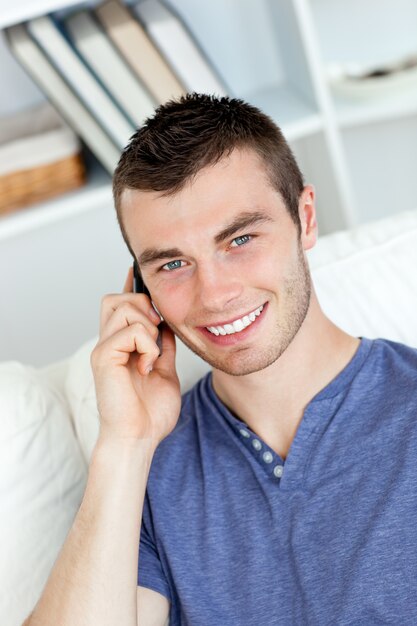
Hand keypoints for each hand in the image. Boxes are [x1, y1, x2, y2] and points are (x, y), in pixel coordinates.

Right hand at [90, 266, 180, 445]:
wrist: (139, 438)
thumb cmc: (150, 413)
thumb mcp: (165, 371)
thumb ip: (163, 347)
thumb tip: (168, 325)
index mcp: (122, 345)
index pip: (121, 305)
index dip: (131, 287)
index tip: (137, 271)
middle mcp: (109, 342)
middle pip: (117, 297)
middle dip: (144, 304)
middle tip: (157, 332)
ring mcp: (104, 348)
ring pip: (123, 305)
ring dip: (147, 324)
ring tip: (151, 353)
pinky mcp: (103, 357)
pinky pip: (130, 329)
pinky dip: (147, 344)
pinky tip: (147, 366)